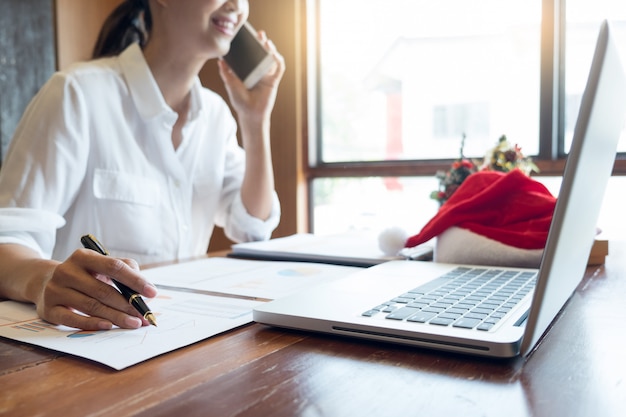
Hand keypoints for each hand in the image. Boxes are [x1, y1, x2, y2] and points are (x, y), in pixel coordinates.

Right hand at [35, 249, 157, 329]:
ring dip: (116, 317)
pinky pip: (74, 319)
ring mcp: (56, 290)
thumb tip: (144, 289)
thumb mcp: (100, 265)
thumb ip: (124, 270)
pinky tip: (109, 326)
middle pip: (104, 290)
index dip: (135, 280)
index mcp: (83, 257)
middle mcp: (67, 271)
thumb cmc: (84, 275)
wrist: (44, 283)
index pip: (114, 266)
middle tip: (144, 315)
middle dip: (128, 304)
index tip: (152, 292)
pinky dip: (93, 324)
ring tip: (134, 323)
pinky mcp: (49, 309)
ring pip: (92, 306)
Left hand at [217, 30, 285, 127]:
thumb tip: (220, 60)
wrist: (249, 113)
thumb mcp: (230, 84)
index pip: (251, 54)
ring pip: (271, 58)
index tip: (248, 35)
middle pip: (262, 53)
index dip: (251, 44)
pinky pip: (278, 68)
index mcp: (249, 70)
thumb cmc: (240, 100)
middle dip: (262, 42)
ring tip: (266, 42)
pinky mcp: (273, 81)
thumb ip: (226, 72)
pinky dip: (278, 60)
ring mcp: (267, 75)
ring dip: (271, 49)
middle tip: (260, 34)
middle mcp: (259, 71)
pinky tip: (274, 55)